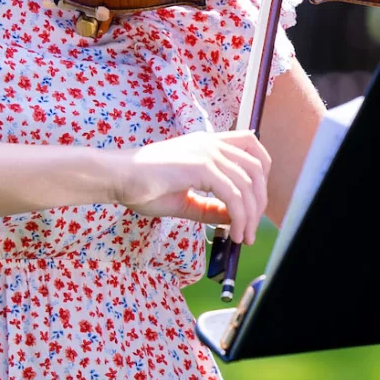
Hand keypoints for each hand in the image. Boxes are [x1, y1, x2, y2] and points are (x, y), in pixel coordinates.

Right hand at [111, 130, 271, 244]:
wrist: (117, 177)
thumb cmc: (143, 186)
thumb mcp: (184, 199)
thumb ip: (210, 207)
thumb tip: (234, 220)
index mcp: (207, 143)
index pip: (252, 145)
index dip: (262, 173)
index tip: (255, 201)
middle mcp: (210, 143)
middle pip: (257, 166)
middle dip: (260, 201)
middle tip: (251, 228)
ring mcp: (206, 152)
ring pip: (248, 184)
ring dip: (251, 215)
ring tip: (243, 237)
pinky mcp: (200, 166)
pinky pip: (233, 195)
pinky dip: (239, 217)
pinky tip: (233, 233)